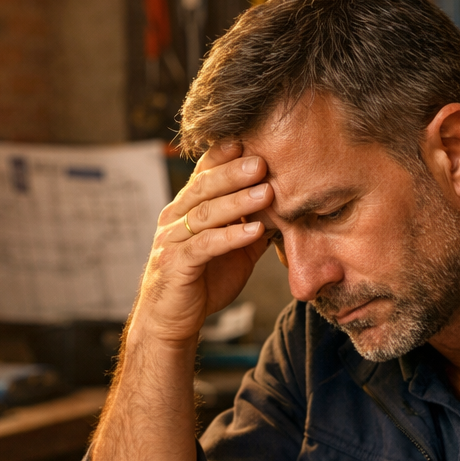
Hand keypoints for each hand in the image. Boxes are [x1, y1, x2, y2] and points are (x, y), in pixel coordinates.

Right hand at [133, 141, 273, 345]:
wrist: (172, 321)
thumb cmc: (202, 282)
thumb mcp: (232, 251)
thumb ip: (251, 226)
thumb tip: (286, 208)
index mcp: (186, 209)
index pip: (204, 173)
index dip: (224, 155)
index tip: (250, 139)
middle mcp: (175, 218)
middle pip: (204, 187)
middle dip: (235, 172)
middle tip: (263, 160)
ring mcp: (172, 240)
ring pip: (205, 213)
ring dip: (238, 201)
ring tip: (267, 192)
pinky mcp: (176, 264)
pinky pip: (205, 246)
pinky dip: (230, 237)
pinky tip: (253, 231)